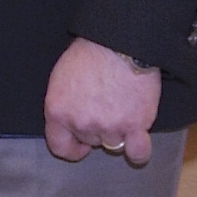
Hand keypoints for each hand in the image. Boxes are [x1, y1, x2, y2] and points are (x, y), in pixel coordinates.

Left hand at [43, 38, 160, 165]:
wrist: (119, 44)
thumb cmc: (89, 55)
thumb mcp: (60, 79)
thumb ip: (63, 104)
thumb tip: (71, 120)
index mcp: (57, 112)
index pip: (60, 147)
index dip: (71, 149)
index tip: (80, 146)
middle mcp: (81, 123)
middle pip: (91, 141)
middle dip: (98, 129)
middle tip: (106, 106)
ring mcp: (109, 126)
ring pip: (114, 143)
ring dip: (119, 131)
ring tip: (123, 108)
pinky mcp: (136, 125)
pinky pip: (138, 152)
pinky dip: (139, 150)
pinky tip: (138, 139)